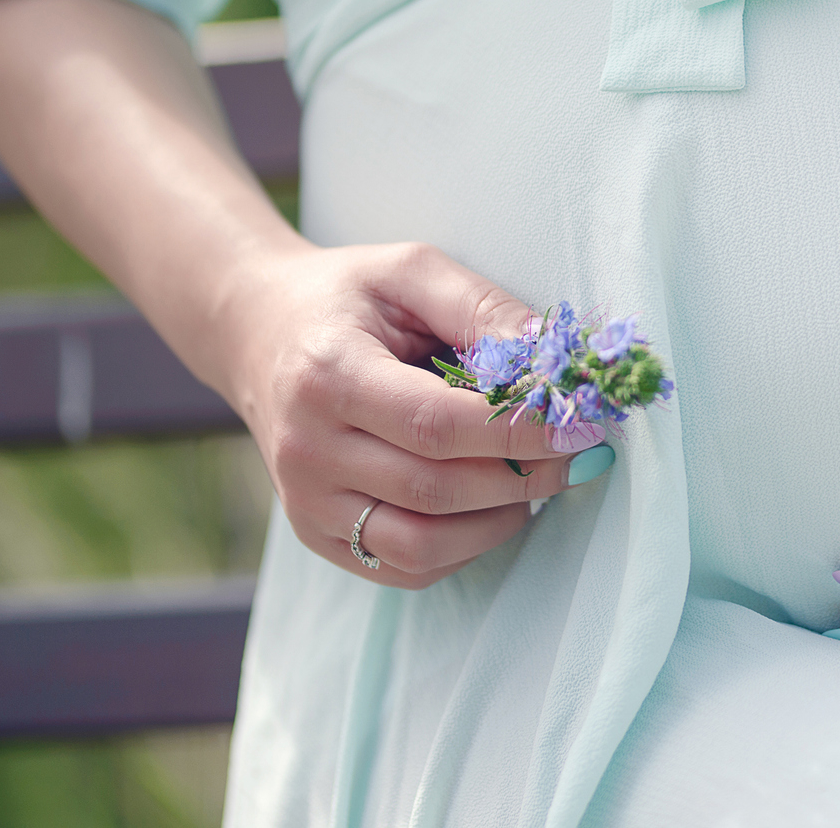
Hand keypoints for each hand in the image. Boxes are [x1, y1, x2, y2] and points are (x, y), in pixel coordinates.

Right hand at [216, 240, 609, 588]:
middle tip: (582, 454)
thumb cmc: (345, 297)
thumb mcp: (410, 270)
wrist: (256, 332)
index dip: (519, 432)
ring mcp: (306, 502)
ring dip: (499, 520)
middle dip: (525, 476)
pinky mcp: (316, 535)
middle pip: (435, 489)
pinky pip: (403, 567)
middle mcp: (308, 450)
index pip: (438, 424)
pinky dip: (464, 546)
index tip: (583, 426)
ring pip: (421, 544)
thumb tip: (552, 358)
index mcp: (328, 375)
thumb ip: (481, 306)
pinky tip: (491, 505)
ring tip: (539, 479)